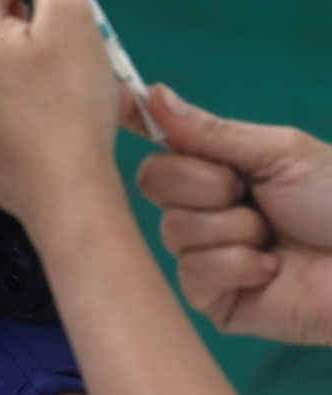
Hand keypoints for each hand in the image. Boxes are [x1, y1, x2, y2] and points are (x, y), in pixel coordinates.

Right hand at [136, 85, 331, 345]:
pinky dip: (236, 265)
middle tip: (247, 191)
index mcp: (219, 170)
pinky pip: (192, 273)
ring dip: (232, 228)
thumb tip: (153, 93)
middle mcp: (203, 210)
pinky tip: (270, 268)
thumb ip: (210, 131)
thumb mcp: (278, 152)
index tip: (117, 100)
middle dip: (203, 183)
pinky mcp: (214, 300)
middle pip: (152, 181)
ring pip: (173, 229)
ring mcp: (205, 255)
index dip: (134, 123)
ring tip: (273, 238)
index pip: (161, 146)